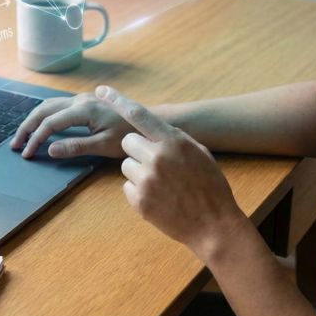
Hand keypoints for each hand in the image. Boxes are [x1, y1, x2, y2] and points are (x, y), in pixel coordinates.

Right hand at [10, 91, 134, 158]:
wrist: (149, 121)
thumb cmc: (129, 135)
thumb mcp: (104, 146)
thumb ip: (76, 147)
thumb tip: (50, 149)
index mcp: (84, 110)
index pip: (50, 123)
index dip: (36, 138)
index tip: (27, 154)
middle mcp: (80, 100)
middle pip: (44, 110)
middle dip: (27, 126)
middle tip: (16, 144)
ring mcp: (83, 99)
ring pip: (49, 105)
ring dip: (33, 119)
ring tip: (22, 136)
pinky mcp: (85, 102)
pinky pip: (58, 106)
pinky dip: (44, 115)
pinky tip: (39, 125)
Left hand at [97, 85, 246, 252]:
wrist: (214, 224)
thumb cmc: (210, 187)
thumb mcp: (199, 153)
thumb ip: (174, 139)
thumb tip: (155, 131)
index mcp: (173, 141)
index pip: (139, 114)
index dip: (117, 100)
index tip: (102, 90)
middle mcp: (157, 157)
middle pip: (128, 142)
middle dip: (137, 150)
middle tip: (154, 163)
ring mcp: (146, 179)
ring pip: (126, 165)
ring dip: (138, 172)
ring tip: (161, 184)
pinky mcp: (139, 200)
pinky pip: (127, 187)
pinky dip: (138, 192)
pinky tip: (158, 198)